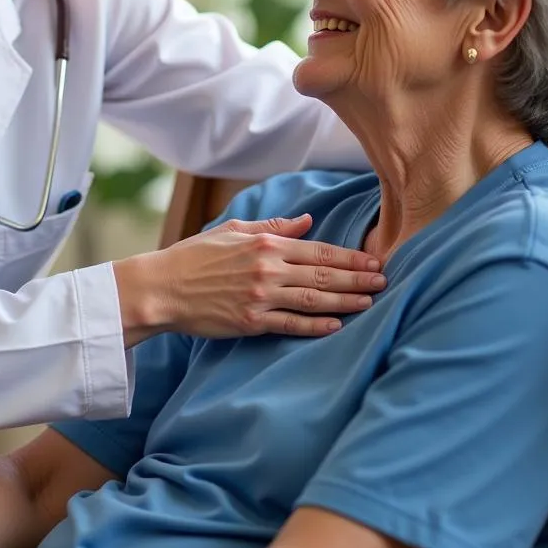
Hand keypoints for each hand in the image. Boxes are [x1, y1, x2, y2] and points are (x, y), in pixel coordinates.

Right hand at [116, 213, 384, 342]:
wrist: (161, 287)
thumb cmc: (194, 256)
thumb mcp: (233, 230)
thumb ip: (274, 226)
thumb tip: (308, 221)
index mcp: (265, 244)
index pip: (318, 251)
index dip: (350, 257)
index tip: (374, 260)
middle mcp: (267, 269)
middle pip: (323, 276)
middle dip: (358, 278)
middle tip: (386, 281)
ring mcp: (260, 297)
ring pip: (314, 300)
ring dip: (347, 301)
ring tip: (372, 302)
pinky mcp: (250, 322)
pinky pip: (291, 325)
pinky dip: (316, 327)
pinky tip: (338, 326)